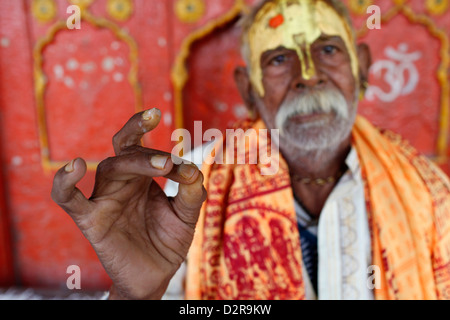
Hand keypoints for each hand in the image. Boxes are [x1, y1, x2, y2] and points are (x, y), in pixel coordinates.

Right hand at [51, 109, 206, 299]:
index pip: (145, 150)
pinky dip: (64, 182)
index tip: (187, 170)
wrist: (155, 275)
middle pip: (126, 152)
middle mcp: (121, 182)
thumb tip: (194, 172)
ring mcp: (104, 199)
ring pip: (109, 168)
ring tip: (162, 165)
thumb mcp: (185, 216)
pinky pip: (68, 199)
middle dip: (145, 147)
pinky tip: (74, 165)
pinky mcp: (90, 220)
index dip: (165, 154)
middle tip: (169, 161)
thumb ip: (191, 194)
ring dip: (134, 163)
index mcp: (142, 177)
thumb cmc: (167, 241)